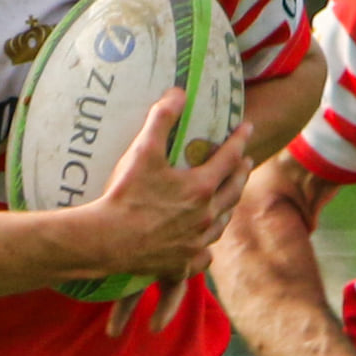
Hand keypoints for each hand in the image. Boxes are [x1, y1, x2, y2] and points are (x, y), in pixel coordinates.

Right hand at [90, 90, 252, 334]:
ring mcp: (197, 242)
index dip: (240, 139)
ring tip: (229, 199)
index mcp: (201, 187)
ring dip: (227, 208)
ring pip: (221, 223)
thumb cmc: (125, 194)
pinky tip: (203, 246)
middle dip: (241, 173)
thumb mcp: (142, 151)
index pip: (229, 157)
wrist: (107, 240)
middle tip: (247, 162)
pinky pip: (204, 255)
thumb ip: (161, 119)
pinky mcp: (183, 263)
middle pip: (234, 191)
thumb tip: (178, 93)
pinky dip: (206, 247)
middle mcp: (206, 215)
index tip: (248, 126)